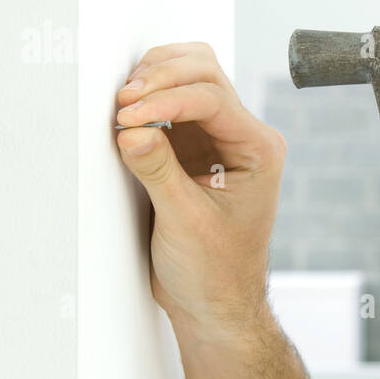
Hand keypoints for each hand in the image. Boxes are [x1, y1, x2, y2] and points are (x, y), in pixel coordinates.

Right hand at [115, 42, 286, 335]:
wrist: (215, 305)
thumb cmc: (214, 272)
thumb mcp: (184, 222)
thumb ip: (159, 172)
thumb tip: (129, 128)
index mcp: (258, 150)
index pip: (212, 99)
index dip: (166, 100)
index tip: (127, 116)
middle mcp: (244, 137)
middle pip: (205, 73)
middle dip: (161, 78)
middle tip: (121, 103)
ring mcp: (218, 139)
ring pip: (189, 80)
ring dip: (153, 82)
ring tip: (120, 106)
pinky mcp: (192, 148)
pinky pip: (170, 106)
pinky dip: (146, 101)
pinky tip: (124, 115)